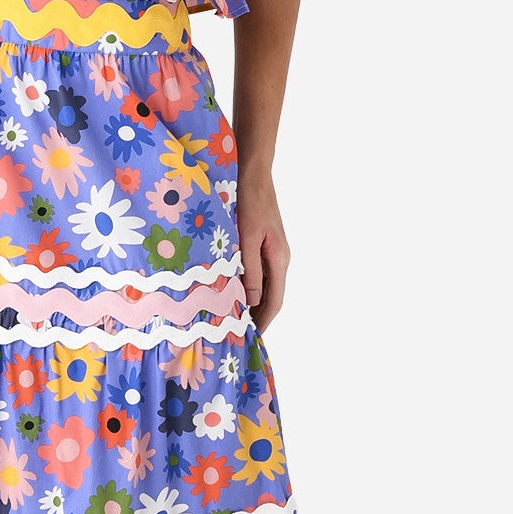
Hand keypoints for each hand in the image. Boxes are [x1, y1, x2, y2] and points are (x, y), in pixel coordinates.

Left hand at [238, 175, 289, 330]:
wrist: (254, 175)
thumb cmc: (250, 202)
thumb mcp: (247, 237)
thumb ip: (249, 269)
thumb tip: (251, 301)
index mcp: (279, 259)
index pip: (274, 300)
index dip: (263, 321)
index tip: (252, 338)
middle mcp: (279, 258)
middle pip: (271, 295)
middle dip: (257, 315)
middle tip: (239, 333)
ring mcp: (272, 251)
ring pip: (264, 285)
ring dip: (251, 302)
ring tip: (234, 317)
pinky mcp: (263, 244)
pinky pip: (258, 272)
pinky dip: (247, 285)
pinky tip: (233, 289)